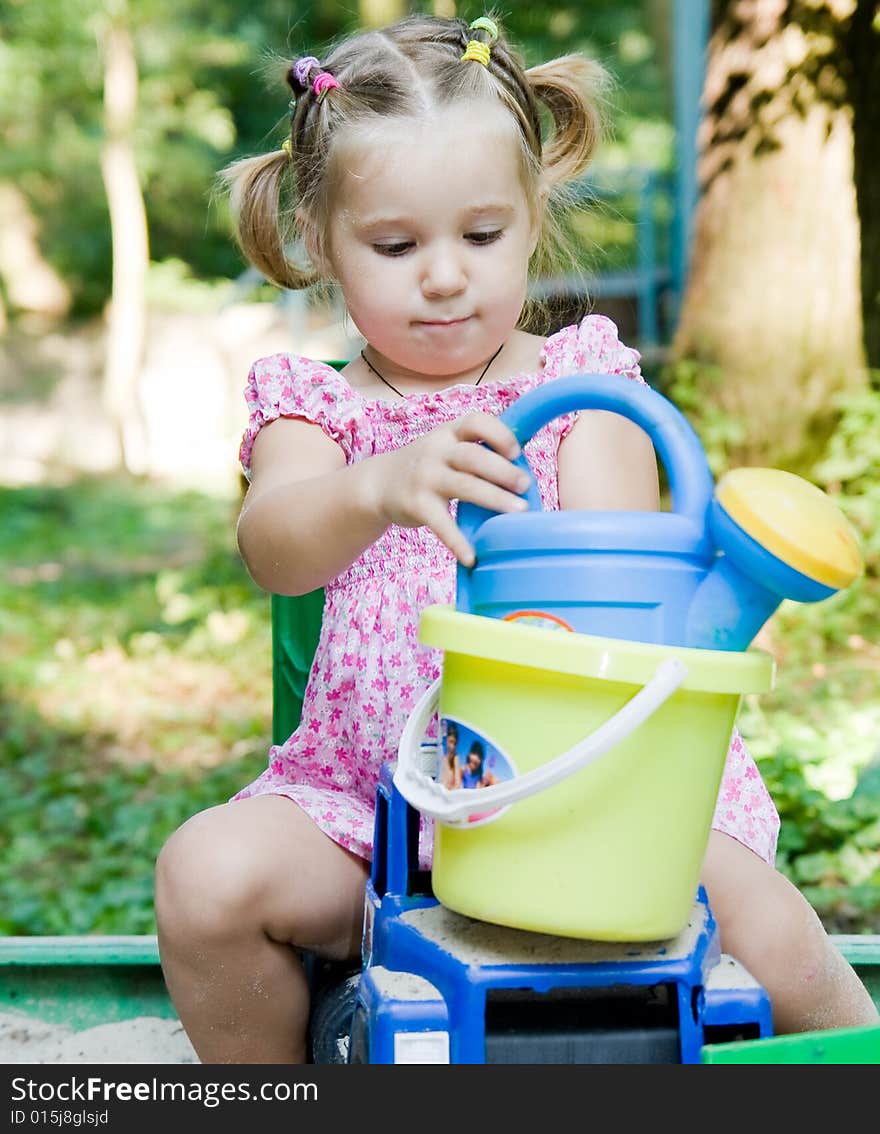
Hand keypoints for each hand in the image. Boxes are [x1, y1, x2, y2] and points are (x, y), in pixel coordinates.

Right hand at [367, 412, 529, 564]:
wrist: (378, 484)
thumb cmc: (427, 467)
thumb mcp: (446, 447)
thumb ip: (477, 451)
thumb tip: (524, 468)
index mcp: (449, 433)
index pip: (476, 422)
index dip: (499, 434)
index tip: (517, 452)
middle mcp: (437, 451)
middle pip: (473, 456)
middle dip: (503, 470)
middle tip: (525, 485)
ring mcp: (425, 478)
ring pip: (463, 485)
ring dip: (494, 498)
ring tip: (518, 511)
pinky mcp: (416, 505)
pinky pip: (441, 524)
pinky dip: (457, 541)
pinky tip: (472, 557)